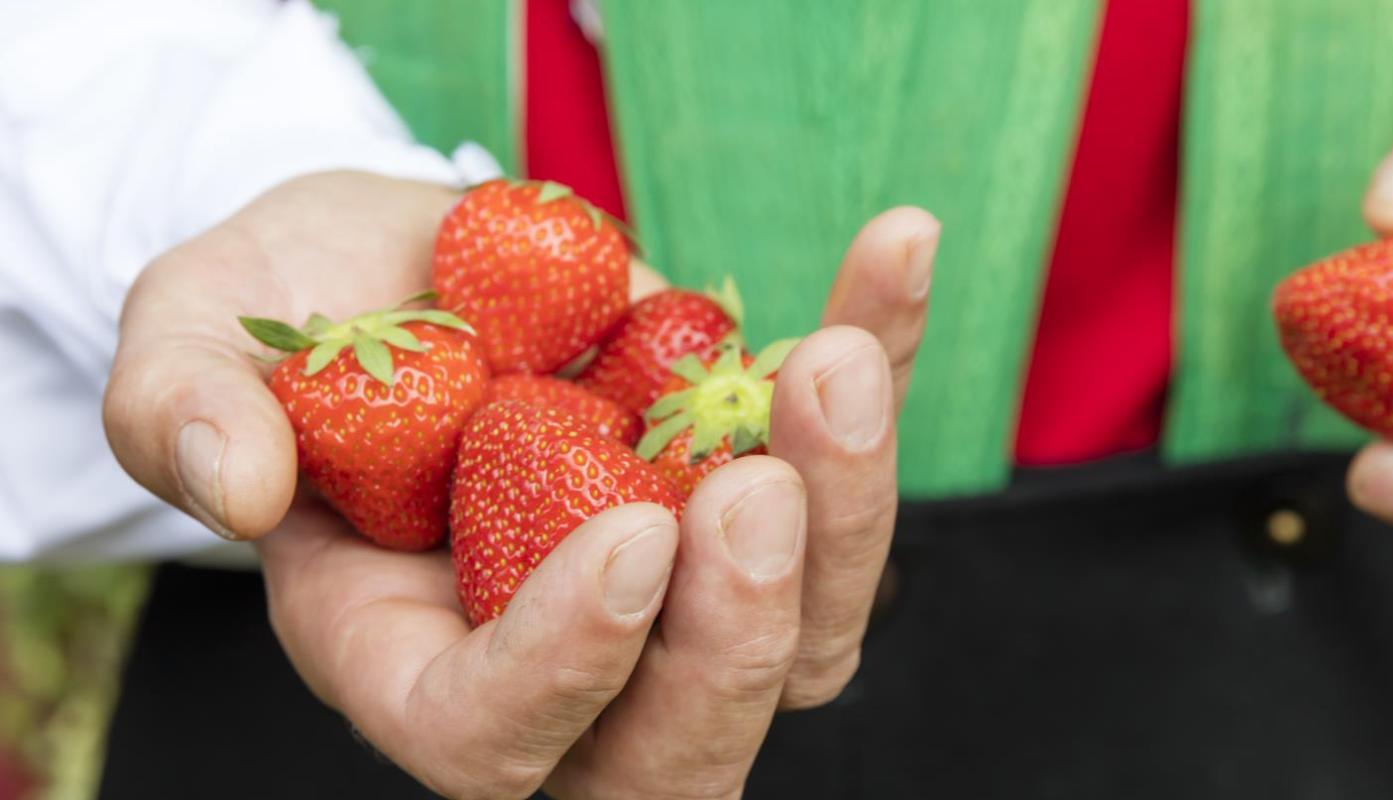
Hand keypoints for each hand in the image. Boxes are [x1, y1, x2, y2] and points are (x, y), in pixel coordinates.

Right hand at [102, 171, 938, 796]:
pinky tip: (891, 252)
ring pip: (810, 628)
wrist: (409, 251)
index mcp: (411, 656)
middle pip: (683, 737)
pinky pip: (850, 455)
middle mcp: (569, 650)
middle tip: (756, 489)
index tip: (628, 537)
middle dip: (742, 632)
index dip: (568, 671)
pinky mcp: (761, 475)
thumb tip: (237, 488)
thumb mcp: (194, 336)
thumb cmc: (294, 313)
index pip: (493, 739)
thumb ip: (182, 410)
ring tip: (831, 359)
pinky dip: (883, 357)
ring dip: (849, 503)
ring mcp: (684, 577)